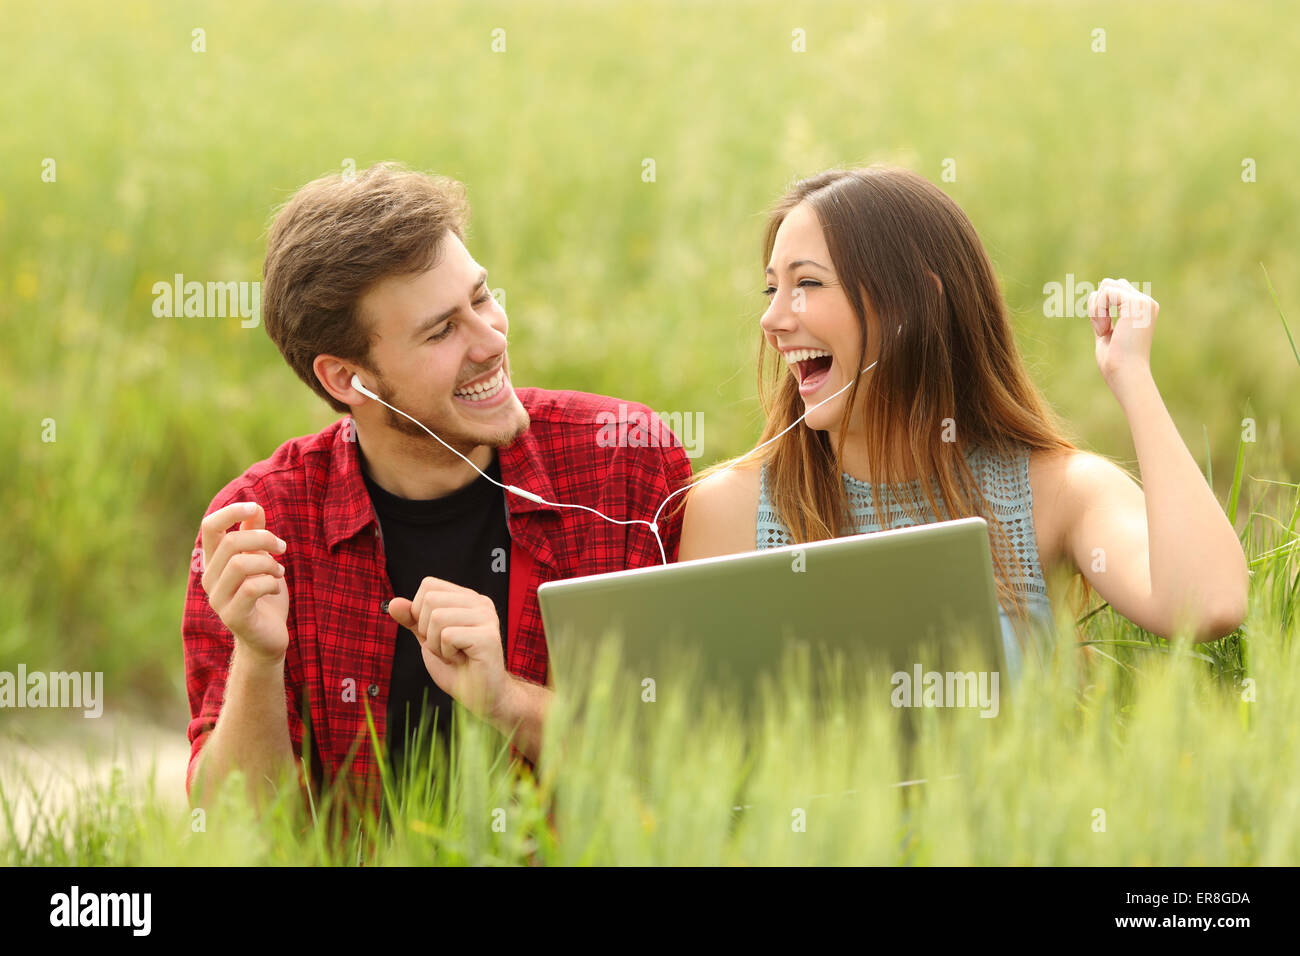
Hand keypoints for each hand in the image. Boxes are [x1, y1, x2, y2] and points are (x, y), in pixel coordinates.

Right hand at [199, 502, 288, 663]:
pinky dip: (271, 583)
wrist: (269, 638)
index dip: (231, 511)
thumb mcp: (263, 562)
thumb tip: (255, 508)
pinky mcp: (233, 616)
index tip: (255, 507)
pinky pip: (252, 588)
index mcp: (215, 562)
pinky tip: (276, 588)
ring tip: (279, 571)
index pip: (209, 527)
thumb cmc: (265, 597)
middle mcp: (210, 579)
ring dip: (268, 563)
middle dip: (263, 539)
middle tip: (282, 547)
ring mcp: (219, 599)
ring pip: (239, 564)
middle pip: (230, 543)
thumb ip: (256, 537)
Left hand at [386, 578, 512, 723]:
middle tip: (446, 647)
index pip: (429, 585)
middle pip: (431, 600)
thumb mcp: (427, 639)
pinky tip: (462, 660)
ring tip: (454, 654)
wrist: (481, 695)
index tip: (436, 633)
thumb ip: (412, 619)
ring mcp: (487, 618)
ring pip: (438, 618)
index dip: (420, 612)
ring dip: (436, 644)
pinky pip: (447, 636)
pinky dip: (447, 654)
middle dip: (427, 631)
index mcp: (467, 598)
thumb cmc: (457, 668)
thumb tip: (393, 603)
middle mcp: (480, 603)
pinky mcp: (488, 636)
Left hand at [1086, 277, 1158, 394]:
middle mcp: (1146, 303)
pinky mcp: (1136, 303)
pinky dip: (1098, 310)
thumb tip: (1094, 296)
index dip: (1099, 307)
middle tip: (1102, 329)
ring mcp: (1143, 302)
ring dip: (1096, 308)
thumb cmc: (1115, 361)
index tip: (1102, 330)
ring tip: (1103, 329)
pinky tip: (1104, 329)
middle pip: (1109, 284)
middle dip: (1097, 305)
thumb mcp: (1107, 334)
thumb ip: (1105, 316)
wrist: (1126, 373)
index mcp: (1142, 310)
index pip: (1114, 291)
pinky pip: (1106, 292)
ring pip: (1106, 286)